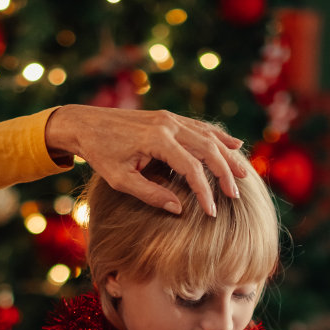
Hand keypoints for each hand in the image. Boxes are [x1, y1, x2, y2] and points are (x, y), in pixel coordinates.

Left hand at [44, 105, 245, 216]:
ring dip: (227, 155)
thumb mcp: (121, 180)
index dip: (204, 191)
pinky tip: (234, 145)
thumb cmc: (100, 154)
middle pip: (207, 149)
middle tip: (236, 194)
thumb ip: (151, 194)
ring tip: (244, 173)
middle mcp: (168, 125)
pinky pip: (200, 127)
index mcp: (157, 140)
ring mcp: (170, 118)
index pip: (191, 168)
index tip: (212, 211)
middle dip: (224, 172)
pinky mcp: (168, 118)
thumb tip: (179, 209)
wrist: (85, 123)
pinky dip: (218, 138)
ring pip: (208, 136)